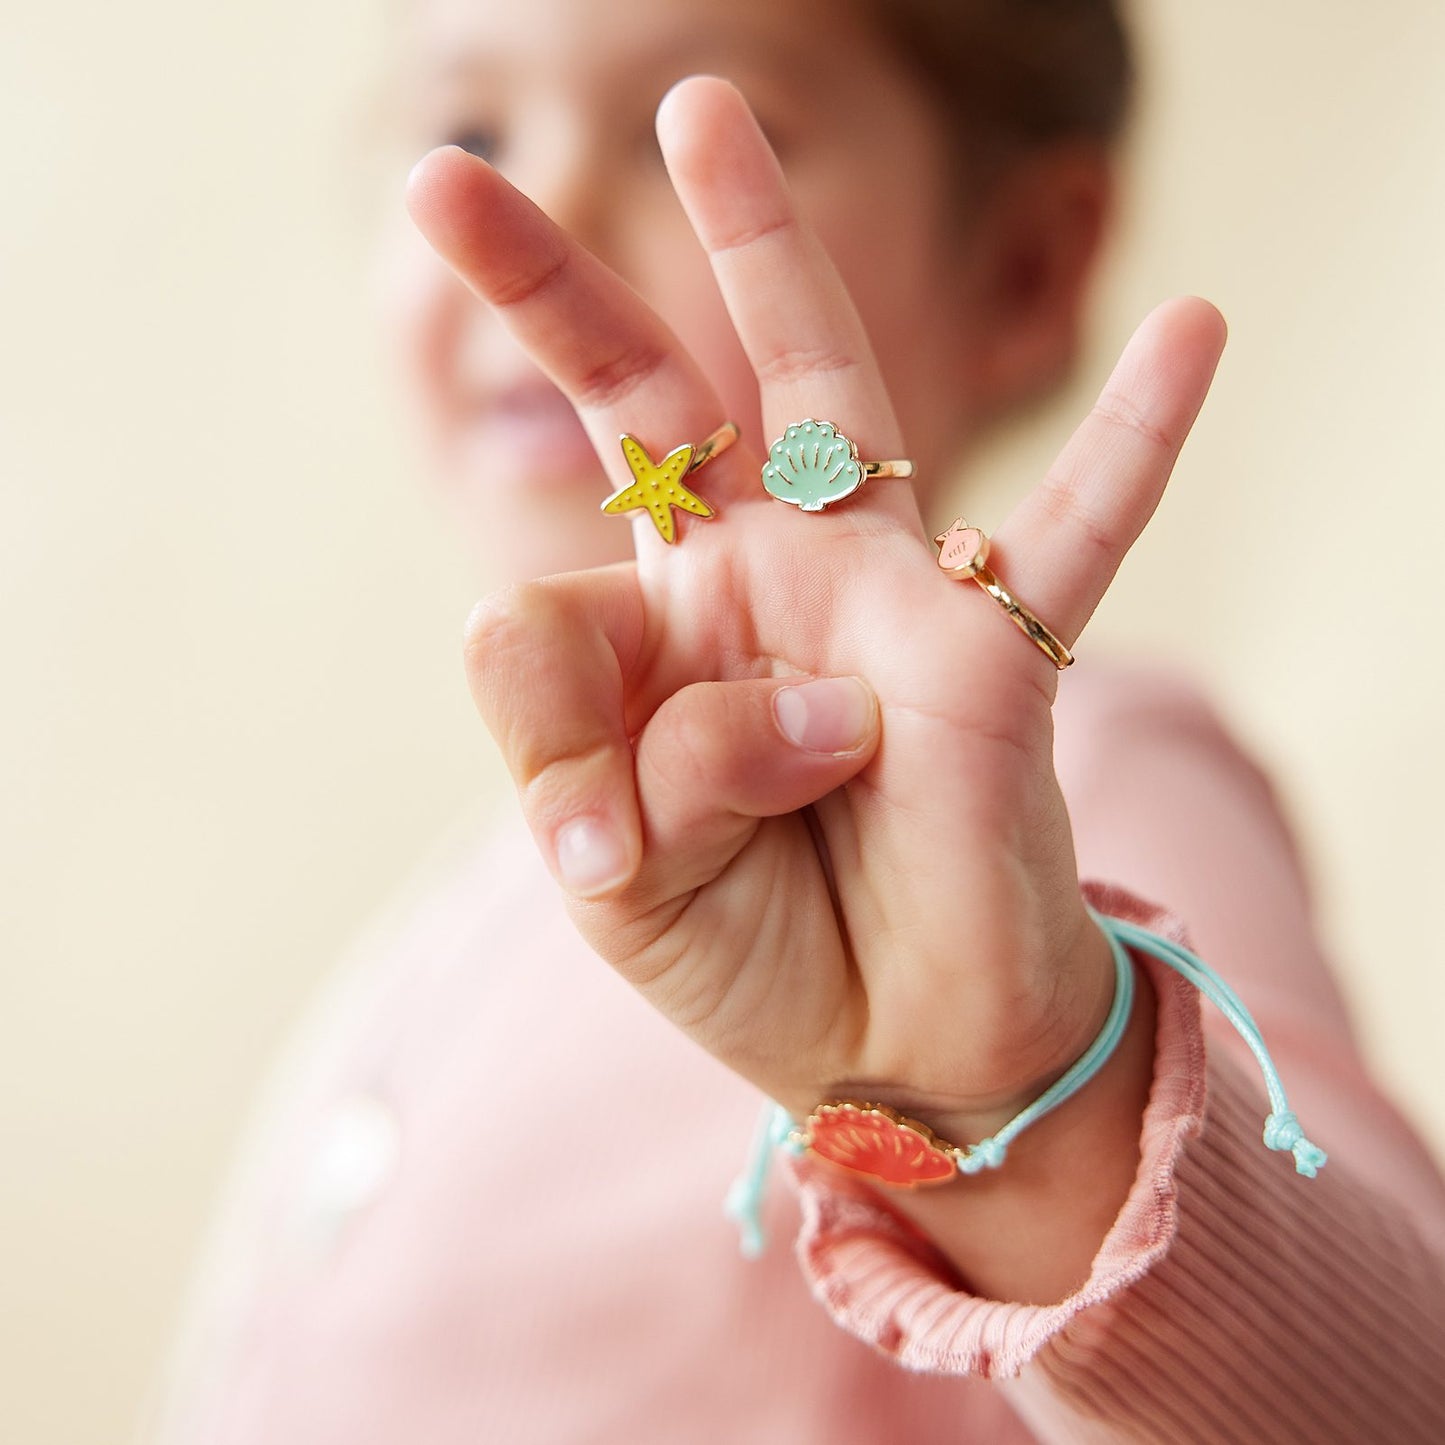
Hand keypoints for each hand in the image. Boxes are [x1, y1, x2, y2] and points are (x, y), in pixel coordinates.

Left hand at [405, 78, 1223, 1281]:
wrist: (893, 1041)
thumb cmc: (757, 947)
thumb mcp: (611, 873)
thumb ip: (578, 754)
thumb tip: (720, 690)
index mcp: (659, 646)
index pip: (546, 609)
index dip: (557, 735)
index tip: (599, 851)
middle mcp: (762, 587)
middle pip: (653, 409)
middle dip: (555, 295)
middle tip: (448, 179)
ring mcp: (878, 598)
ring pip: (822, 403)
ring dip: (765, 259)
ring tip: (711, 117)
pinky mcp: (993, 653)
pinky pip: (1084, 536)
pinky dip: (1137, 447)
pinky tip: (1191, 329)